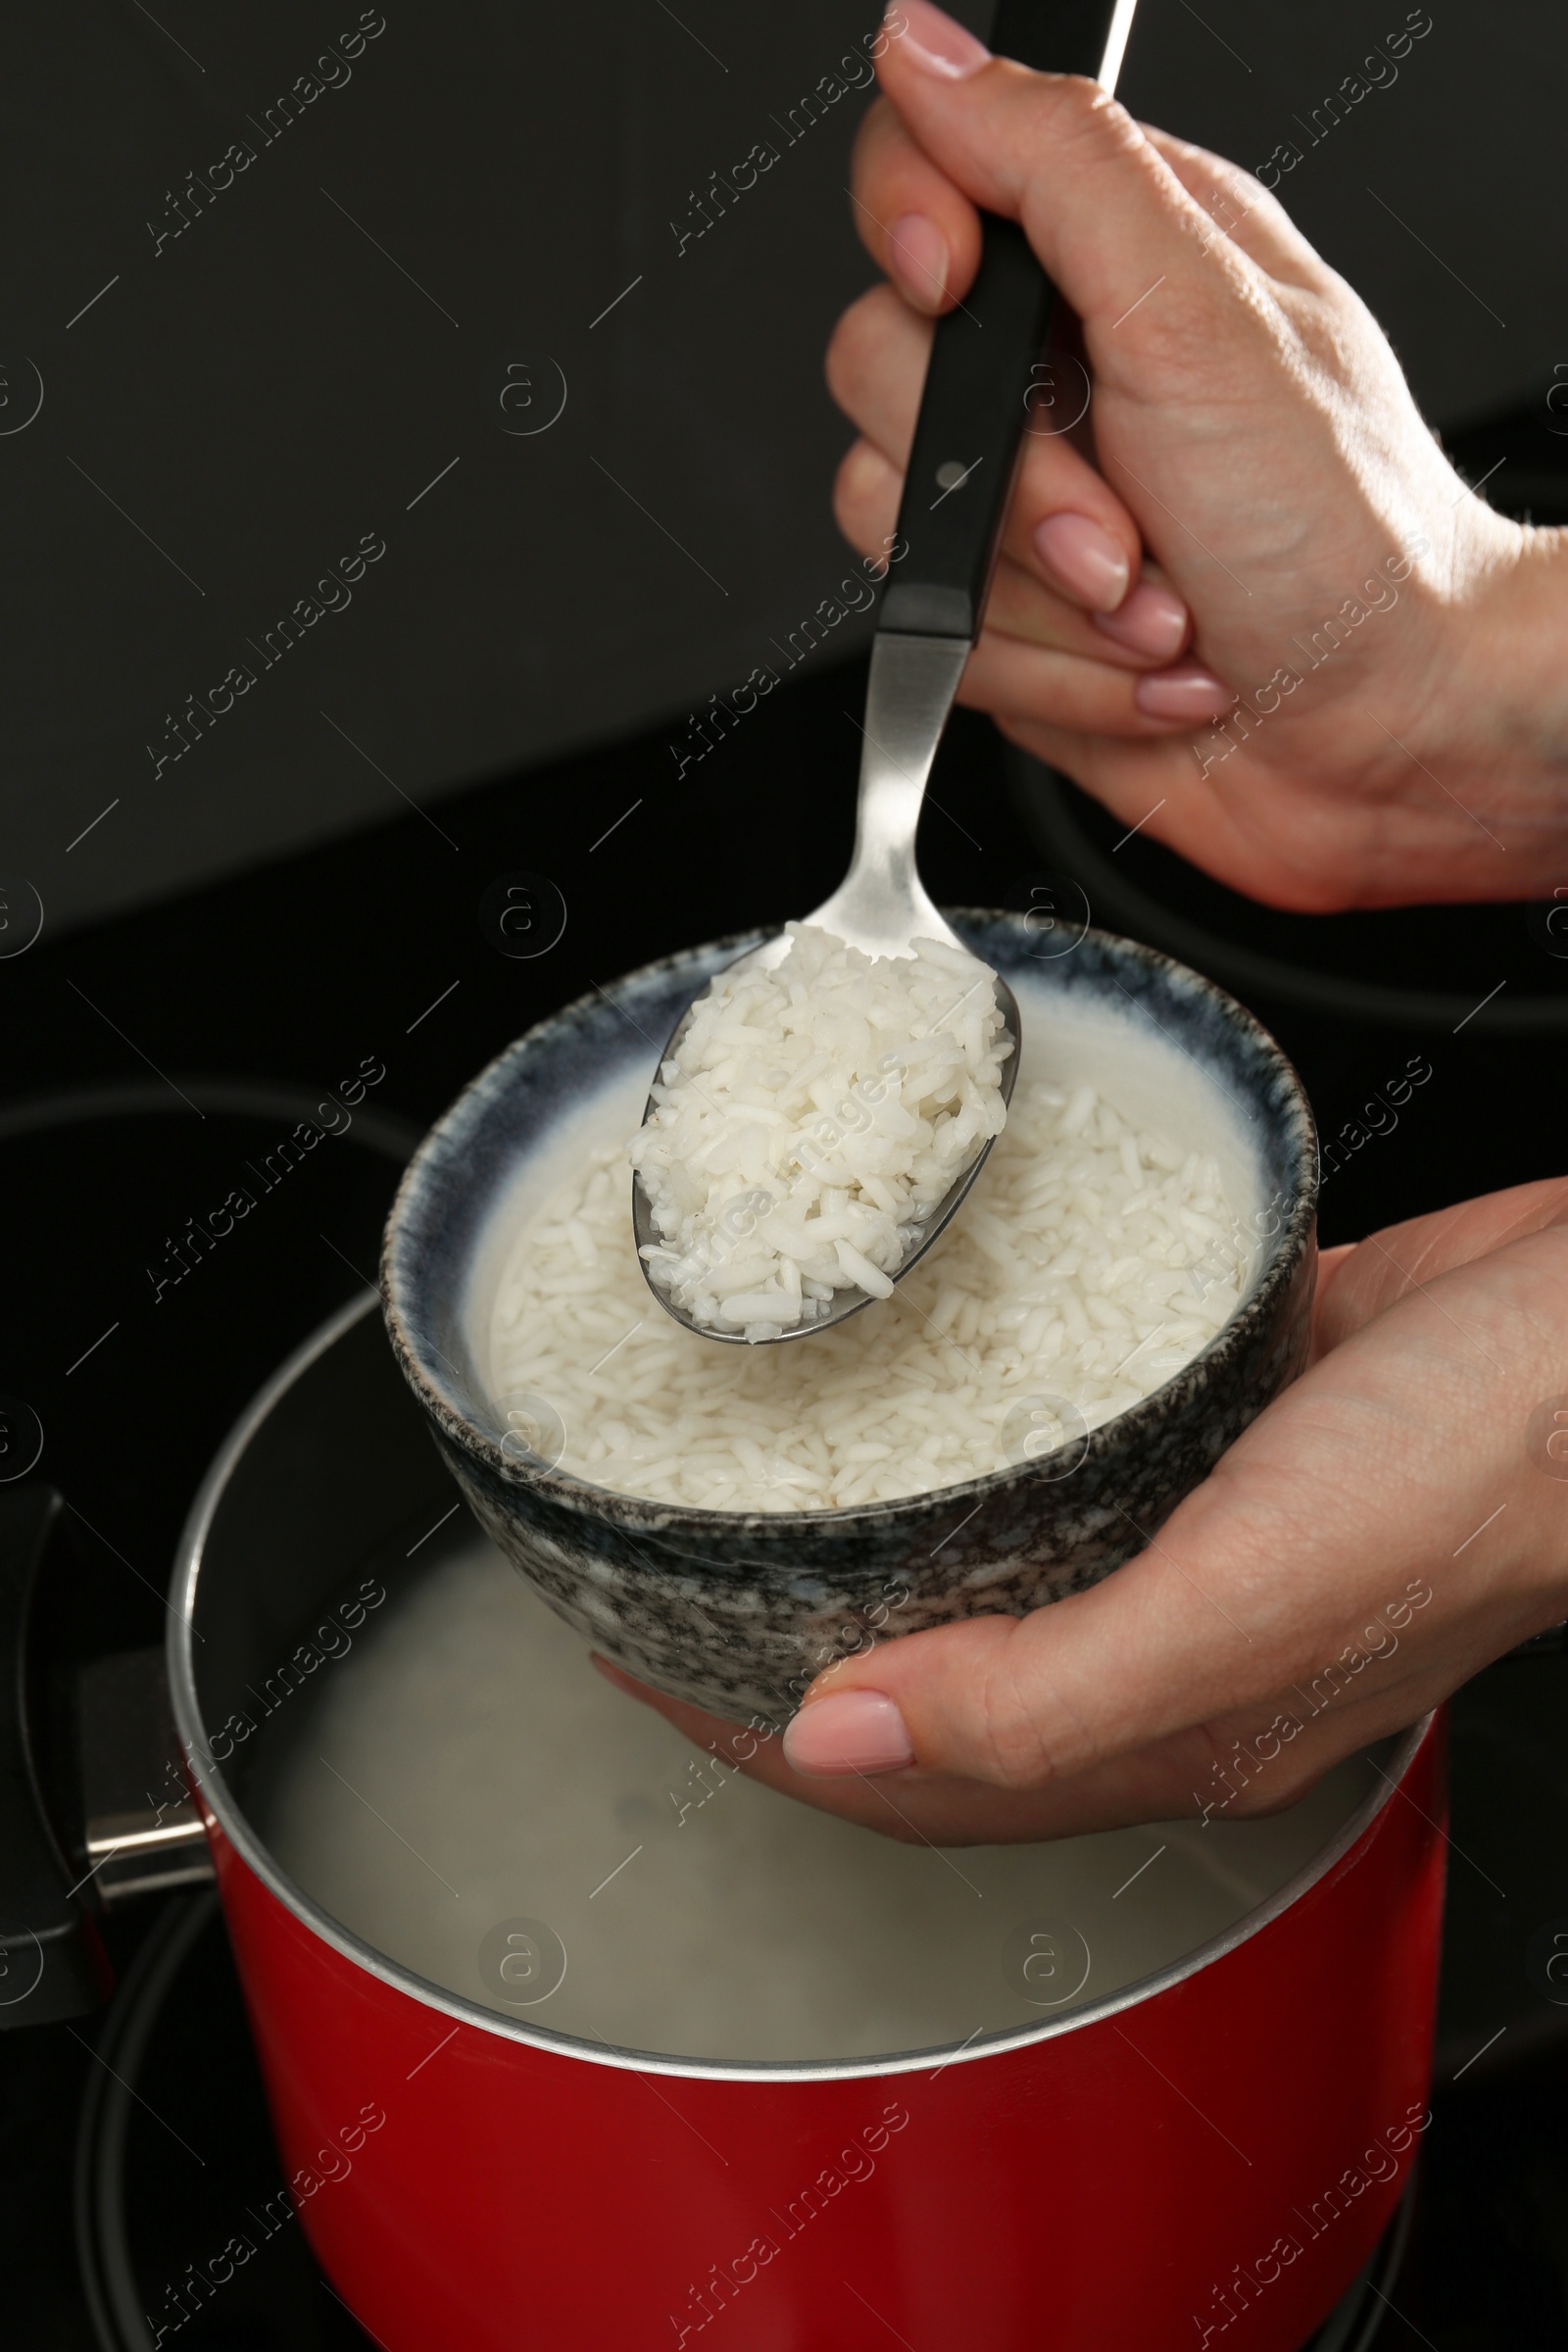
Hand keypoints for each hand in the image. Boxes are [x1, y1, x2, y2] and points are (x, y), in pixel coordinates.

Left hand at [602, 1178, 1567, 1843]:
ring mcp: (1198, 1529)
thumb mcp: (1251, 1603)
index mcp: (1168, 1722)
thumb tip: (841, 1733)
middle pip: (931, 1679)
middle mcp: (1172, 1641)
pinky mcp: (1224, 1413)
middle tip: (665, 1564)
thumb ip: (1047, 1692)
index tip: (634, 1660)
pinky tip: (933, 1363)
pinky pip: (1067, 1439)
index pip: (906, 1772)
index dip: (754, 1732)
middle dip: (785, 1644)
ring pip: (993, 1560)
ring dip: (874, 1538)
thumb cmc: (1489, 1469)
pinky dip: (979, 1426)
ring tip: (759, 1475)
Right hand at [828, 0, 1567, 909]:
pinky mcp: (1004, 622)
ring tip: (1160, 608)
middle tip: (1132, 519)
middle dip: (1012, 483)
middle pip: (883, 367)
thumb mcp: (1202, 314)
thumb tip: (924, 46)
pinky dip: (1051, 675)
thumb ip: (1055, 164)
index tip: (959, 293)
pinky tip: (1147, 668)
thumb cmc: (1347, 534)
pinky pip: (935, 638)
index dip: (910, 231)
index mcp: (1111, 258)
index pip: (922, 175)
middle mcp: (1054, 376)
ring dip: (1042, 598)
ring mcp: (1021, 507)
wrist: (1389, 734)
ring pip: (893, 522)